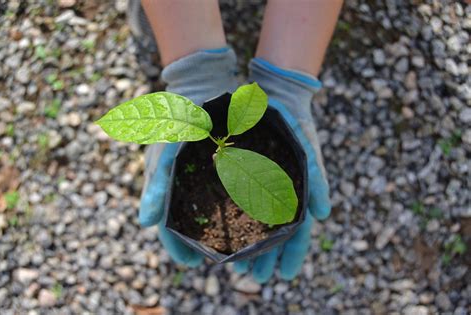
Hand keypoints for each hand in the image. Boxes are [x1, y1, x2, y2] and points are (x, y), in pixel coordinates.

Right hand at [137, 47, 237, 266]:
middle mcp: (188, 183)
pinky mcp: (227, 164)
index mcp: (169, 184)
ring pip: (217, 211)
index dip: (176, 247)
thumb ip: (155, 185)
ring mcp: (207, 174)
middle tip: (228, 265)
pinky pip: (235, 192)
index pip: (170, 225)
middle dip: (207, 246)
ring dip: (231, 233)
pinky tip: (257, 217)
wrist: (203, 84)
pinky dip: (244, 207)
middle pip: (195, 224)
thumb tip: (146, 223)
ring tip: (247, 250)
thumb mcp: (165, 148)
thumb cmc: (179, 117)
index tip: (190, 264)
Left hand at [233, 58, 330, 282]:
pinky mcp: (243, 174)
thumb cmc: (296, 123)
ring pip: (257, 222)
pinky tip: (225, 234)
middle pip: (276, 232)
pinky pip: (239, 202)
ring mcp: (261, 184)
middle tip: (255, 278)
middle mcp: (280, 191)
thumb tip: (323, 215)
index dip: (295, 253)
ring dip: (252, 245)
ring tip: (240, 268)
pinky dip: (235, 221)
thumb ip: (318, 180)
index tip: (286, 275)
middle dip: (268, 256)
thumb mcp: (309, 149)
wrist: (273, 95)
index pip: (299, 229)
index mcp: (298, 190)